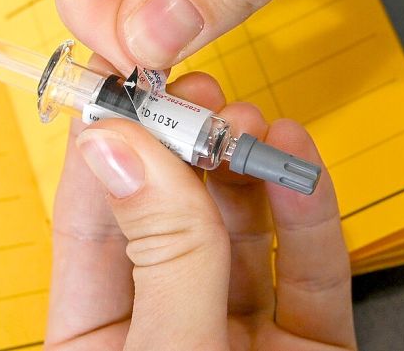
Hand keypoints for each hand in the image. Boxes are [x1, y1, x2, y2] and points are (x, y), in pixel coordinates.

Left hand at [45, 72, 354, 349]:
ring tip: (248, 120)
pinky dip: (309, 213)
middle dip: (186, 146)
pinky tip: (295, 160)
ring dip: (247, 167)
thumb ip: (162, 255)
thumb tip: (120, 149)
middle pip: (171, 217)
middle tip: (196, 91)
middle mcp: (167, 326)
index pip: (92, 223)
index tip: (116, 79)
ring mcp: (240, 334)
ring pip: (242, 234)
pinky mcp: (310, 345)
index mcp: (101, 337)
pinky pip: (312, 271)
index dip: (106, 146)